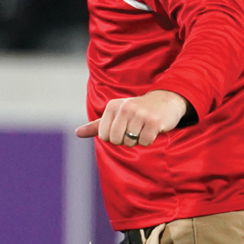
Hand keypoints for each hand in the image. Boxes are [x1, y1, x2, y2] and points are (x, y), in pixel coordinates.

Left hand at [76, 90, 191, 147]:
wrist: (166, 101)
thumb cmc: (138, 110)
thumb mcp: (116, 114)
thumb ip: (96, 126)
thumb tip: (77, 133)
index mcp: (112, 106)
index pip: (104, 136)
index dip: (115, 137)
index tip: (124, 127)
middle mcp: (125, 108)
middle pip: (116, 140)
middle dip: (125, 140)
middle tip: (134, 128)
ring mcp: (140, 114)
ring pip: (130, 142)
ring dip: (138, 139)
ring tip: (144, 127)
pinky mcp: (153, 122)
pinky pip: (144, 142)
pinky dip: (149, 140)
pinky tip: (153, 128)